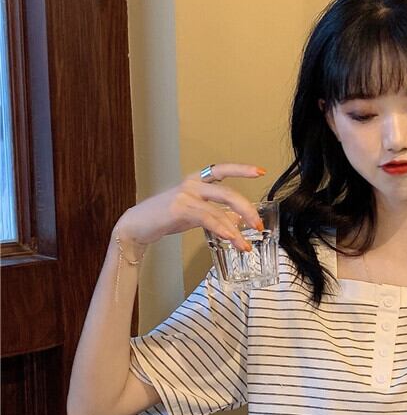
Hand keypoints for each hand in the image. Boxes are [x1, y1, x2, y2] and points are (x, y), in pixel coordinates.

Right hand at [114, 163, 265, 251]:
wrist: (137, 226)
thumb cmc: (166, 217)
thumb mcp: (195, 211)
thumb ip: (215, 212)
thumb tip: (238, 220)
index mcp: (197, 180)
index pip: (222, 170)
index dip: (241, 170)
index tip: (260, 172)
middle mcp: (192, 184)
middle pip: (227, 193)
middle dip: (246, 209)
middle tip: (259, 225)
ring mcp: (185, 195)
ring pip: (219, 210)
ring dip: (235, 231)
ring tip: (245, 245)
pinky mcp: (179, 209)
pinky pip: (207, 218)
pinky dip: (221, 228)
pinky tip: (231, 237)